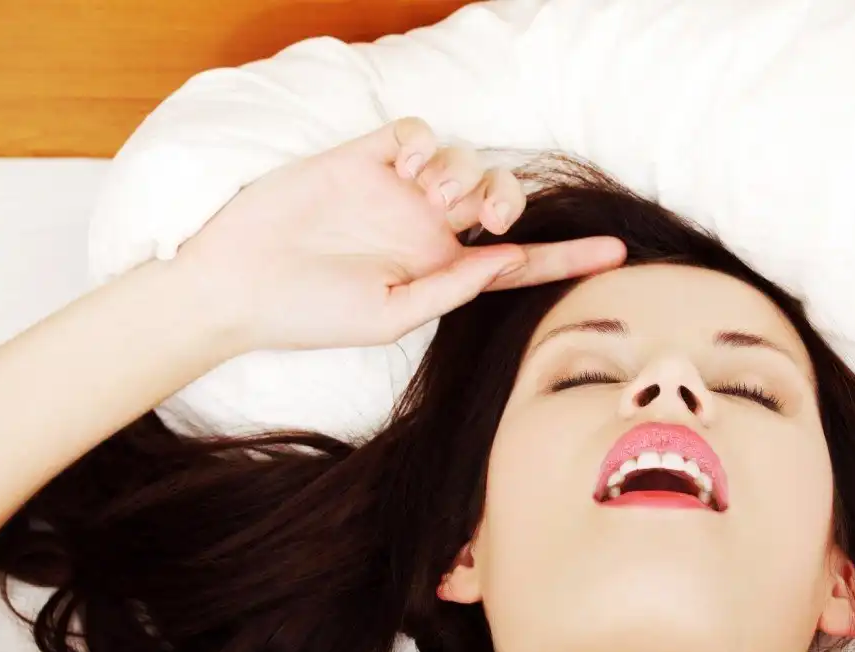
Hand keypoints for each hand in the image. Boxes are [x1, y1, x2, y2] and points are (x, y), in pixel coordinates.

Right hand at [173, 117, 626, 351]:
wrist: (237, 284)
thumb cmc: (310, 314)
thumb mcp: (389, 316)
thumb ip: (450, 287)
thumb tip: (509, 258)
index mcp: (441, 273)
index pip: (517, 264)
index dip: (567, 258)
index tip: (617, 252)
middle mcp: (427, 230)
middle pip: (500, 200)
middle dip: (508, 200)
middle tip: (485, 217)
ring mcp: (397, 193)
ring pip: (464, 160)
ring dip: (462, 172)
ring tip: (426, 194)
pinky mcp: (365, 158)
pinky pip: (418, 132)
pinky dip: (427, 144)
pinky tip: (405, 168)